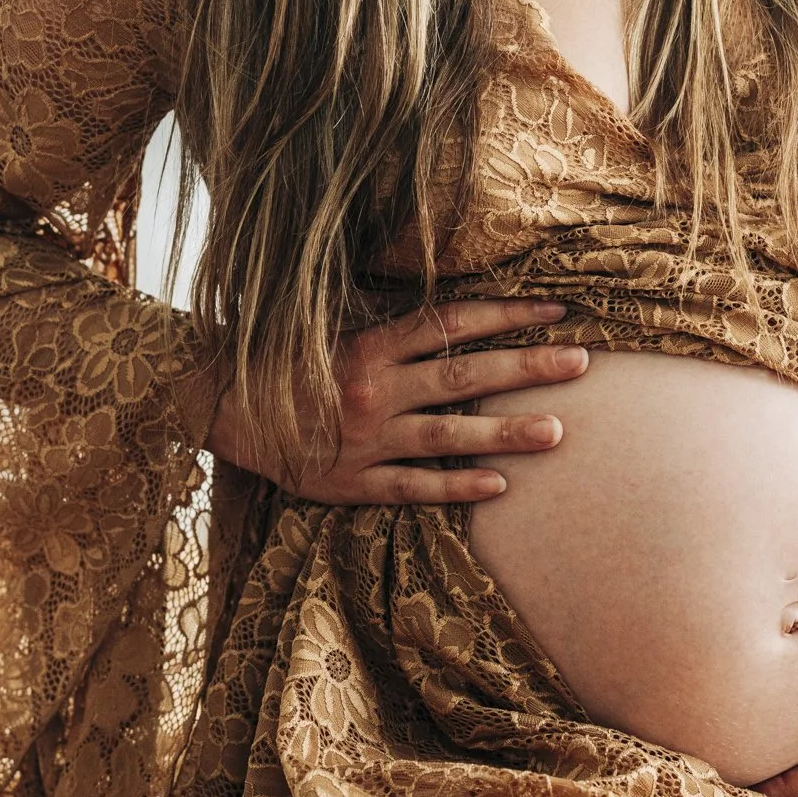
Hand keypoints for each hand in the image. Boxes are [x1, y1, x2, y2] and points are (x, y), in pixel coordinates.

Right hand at [206, 299, 588, 505]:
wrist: (216, 406)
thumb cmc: (282, 360)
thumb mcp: (331, 327)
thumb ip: (390, 324)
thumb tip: (455, 309)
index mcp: (370, 344)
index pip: (452, 323)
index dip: (506, 315)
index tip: (555, 310)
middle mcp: (374, 389)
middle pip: (464, 375)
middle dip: (527, 367)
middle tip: (581, 362)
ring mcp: (366, 439)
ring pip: (449, 434)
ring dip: (506, 432)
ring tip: (558, 431)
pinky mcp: (351, 483)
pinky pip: (412, 486)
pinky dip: (456, 487)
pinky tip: (498, 485)